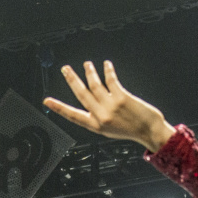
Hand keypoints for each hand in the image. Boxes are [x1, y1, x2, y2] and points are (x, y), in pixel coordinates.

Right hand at [44, 60, 176, 151]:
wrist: (150, 132)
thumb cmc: (133, 130)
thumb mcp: (111, 129)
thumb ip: (100, 117)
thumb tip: (92, 102)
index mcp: (96, 125)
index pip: (73, 115)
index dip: (59, 108)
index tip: (47, 101)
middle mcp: (101, 115)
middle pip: (82, 93)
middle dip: (72, 79)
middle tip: (65, 69)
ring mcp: (111, 106)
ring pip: (95, 84)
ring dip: (90, 72)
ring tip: (87, 64)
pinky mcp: (122, 98)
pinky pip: (111, 80)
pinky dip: (107, 71)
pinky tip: (106, 65)